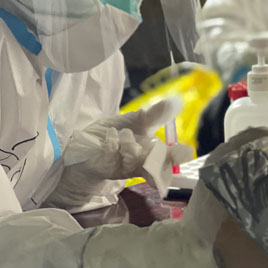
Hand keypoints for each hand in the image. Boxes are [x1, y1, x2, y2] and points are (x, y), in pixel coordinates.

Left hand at [50, 99, 190, 206]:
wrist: (81, 148)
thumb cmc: (111, 137)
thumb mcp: (134, 122)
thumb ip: (154, 115)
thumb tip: (175, 101)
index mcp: (148, 153)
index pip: (167, 157)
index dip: (176, 156)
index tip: (185, 152)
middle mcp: (137, 163)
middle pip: (152, 163)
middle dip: (157, 157)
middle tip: (160, 148)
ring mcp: (119, 166)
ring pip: (131, 161)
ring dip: (130, 147)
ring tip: (125, 135)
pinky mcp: (101, 166)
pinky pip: (108, 157)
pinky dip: (110, 145)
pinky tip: (110, 136)